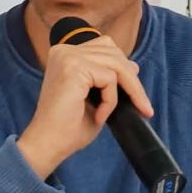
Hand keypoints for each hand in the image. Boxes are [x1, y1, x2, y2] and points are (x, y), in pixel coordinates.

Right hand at [16, 36, 153, 178]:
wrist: (48, 144)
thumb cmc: (68, 126)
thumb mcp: (95, 97)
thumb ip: (110, 80)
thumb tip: (133, 66)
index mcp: (66, 54)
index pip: (105, 48)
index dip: (123, 69)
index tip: (136, 94)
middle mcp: (64, 50)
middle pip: (114, 53)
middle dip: (132, 81)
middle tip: (144, 107)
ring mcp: (68, 57)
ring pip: (117, 65)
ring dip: (130, 91)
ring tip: (132, 111)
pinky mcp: (74, 68)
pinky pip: (110, 79)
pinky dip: (111, 100)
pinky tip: (100, 116)